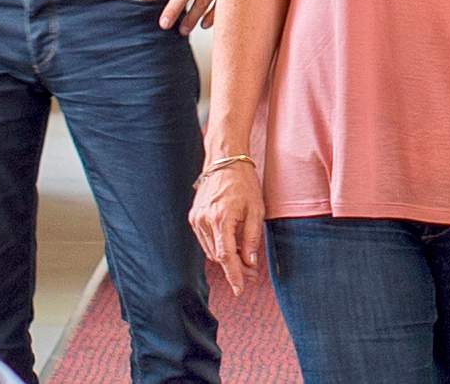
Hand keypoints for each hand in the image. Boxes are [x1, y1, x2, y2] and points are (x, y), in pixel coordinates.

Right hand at [188, 159, 265, 285]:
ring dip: (226, 258)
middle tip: (252, 274)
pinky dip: (218, 246)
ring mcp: (196, 219)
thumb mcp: (256, 209)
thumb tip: (249, 263)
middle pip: (218, 256)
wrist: (224, 160)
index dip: (233, 275)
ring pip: (210, 250)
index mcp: (221, 218)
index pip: (225, 256)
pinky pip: (205, 240)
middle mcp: (204, 221)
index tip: (240, 289)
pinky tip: (231, 245)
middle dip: (235, 267)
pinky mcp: (193, 217)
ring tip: (244, 260)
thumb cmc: (244, 182)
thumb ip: (252, 238)